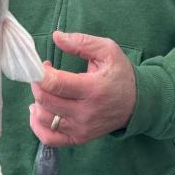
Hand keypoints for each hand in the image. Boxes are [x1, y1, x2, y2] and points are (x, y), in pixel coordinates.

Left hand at [29, 31, 136, 145]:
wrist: (137, 104)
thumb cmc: (120, 74)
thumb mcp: (107, 51)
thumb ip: (81, 42)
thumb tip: (56, 37)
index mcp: (92, 89)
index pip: (55, 84)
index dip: (41, 73)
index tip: (43, 65)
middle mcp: (85, 112)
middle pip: (45, 100)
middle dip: (37, 84)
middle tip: (43, 75)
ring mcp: (81, 128)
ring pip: (43, 118)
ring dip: (37, 102)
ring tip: (45, 90)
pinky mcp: (79, 138)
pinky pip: (48, 138)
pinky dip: (37, 125)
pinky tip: (38, 111)